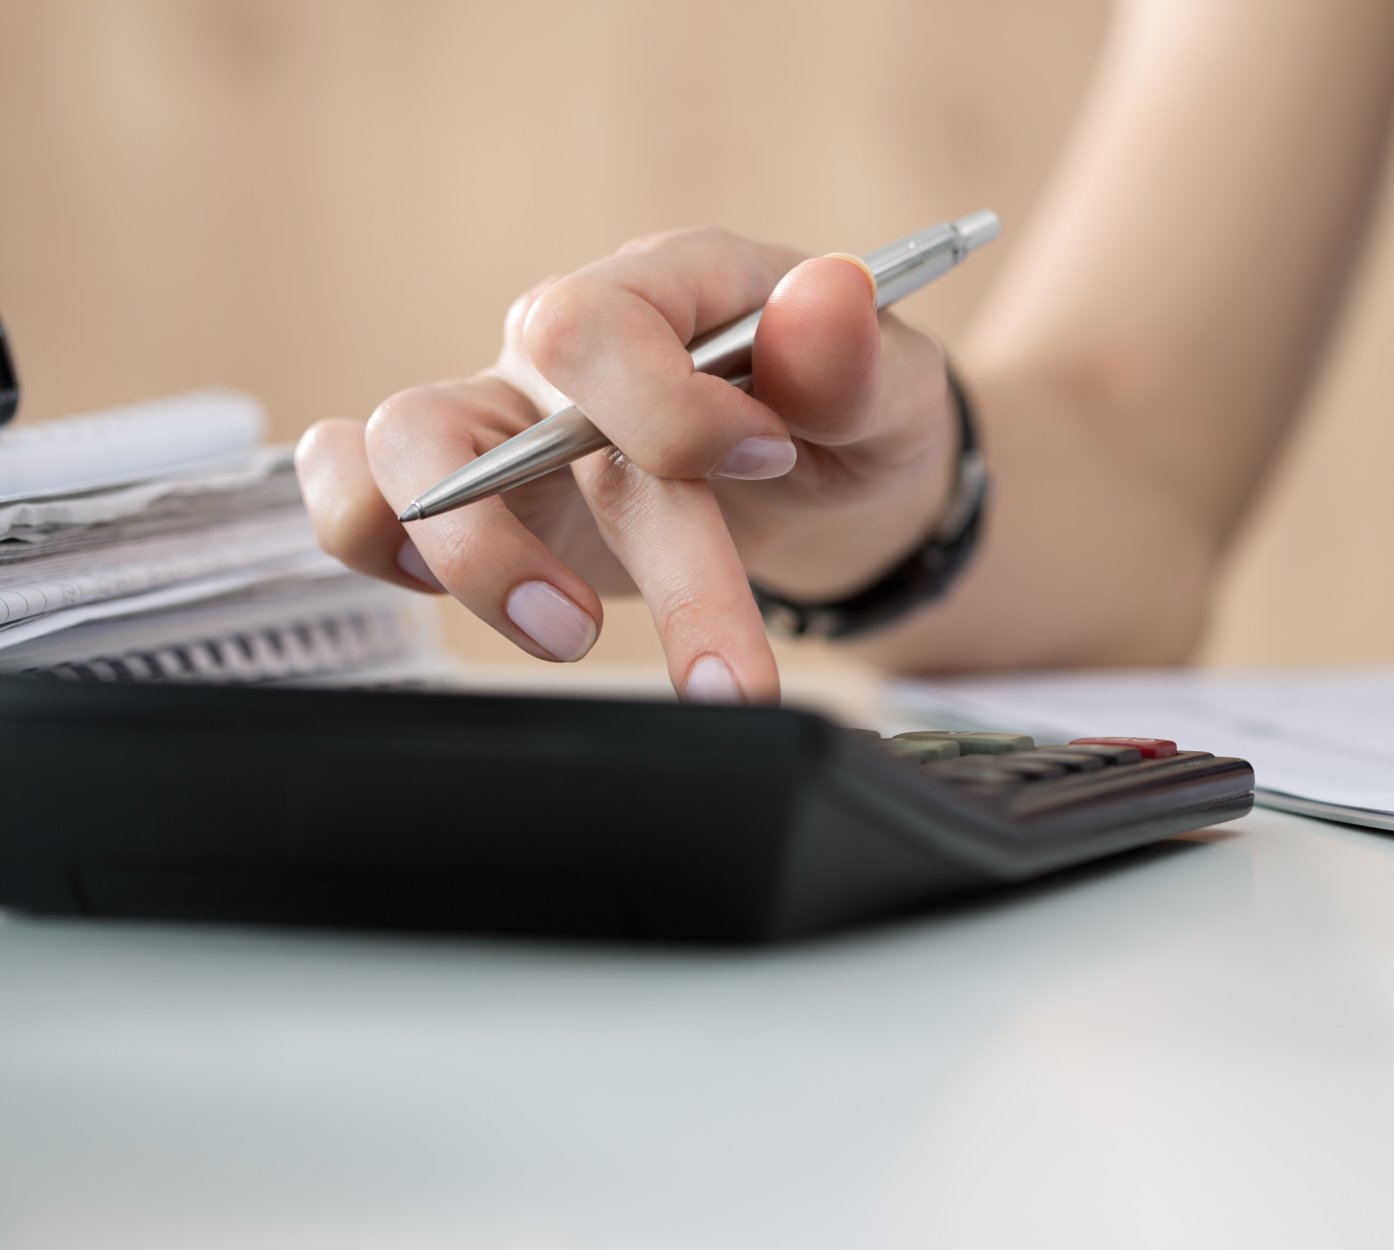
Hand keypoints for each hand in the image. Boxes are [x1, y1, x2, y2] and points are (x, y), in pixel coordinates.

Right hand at [295, 228, 958, 701]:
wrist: (832, 486)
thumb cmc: (848, 421)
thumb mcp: (891, 392)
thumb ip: (854, 360)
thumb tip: (827, 297)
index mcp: (660, 290)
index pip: (594, 324)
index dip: (664, 410)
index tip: (768, 459)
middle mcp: (562, 352)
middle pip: (504, 417)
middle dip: (611, 554)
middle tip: (722, 672)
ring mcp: (505, 424)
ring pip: (403, 453)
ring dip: (477, 563)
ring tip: (574, 635)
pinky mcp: (477, 501)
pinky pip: (359, 490)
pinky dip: (367, 538)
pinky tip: (458, 599)